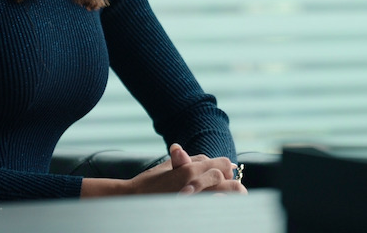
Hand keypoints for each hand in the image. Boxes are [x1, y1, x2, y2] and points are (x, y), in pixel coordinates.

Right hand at [126, 144, 246, 195]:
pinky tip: (218, 206)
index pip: (222, 163)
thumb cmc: (149, 183)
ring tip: (231, 198)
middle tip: (234, 188)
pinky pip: (211, 207)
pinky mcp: (187, 207)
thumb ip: (189, 160)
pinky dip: (217, 205)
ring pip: (222, 193)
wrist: (131, 199)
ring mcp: (192, 196)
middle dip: (232, 183)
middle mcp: (193, 180)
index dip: (228, 168)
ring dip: (229, 195)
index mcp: (190, 168)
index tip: (230, 174)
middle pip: (225, 178)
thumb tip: (206, 158)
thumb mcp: (169, 167)